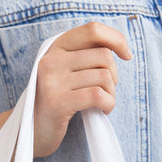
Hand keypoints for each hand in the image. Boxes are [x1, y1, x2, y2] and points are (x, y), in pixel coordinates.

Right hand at [33, 21, 132, 157]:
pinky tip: (103, 110)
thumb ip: (87, 56)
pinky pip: (98, 96)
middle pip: (103, 56)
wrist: (34, 131)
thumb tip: (120, 47)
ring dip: (112, 94)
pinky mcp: (58, 102)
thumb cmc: (59, 100)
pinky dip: (108, 104)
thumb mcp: (68, 71)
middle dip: (114, 76)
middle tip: (106, 91)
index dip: (116, 40)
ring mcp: (52, 80)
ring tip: (103, 103)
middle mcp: (51, 59)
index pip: (92, 30)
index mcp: (56, 47)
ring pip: (104, 77)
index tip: (127, 55)